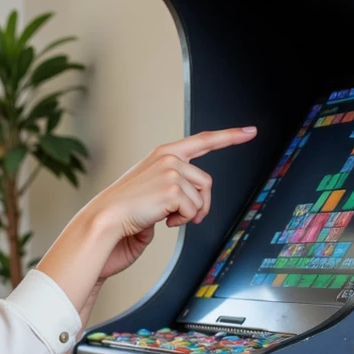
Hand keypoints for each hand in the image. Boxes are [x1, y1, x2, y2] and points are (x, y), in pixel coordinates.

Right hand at [91, 127, 255, 280]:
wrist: (104, 222)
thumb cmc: (123, 213)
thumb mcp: (151, 191)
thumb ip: (173, 187)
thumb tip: (192, 204)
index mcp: (163, 154)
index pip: (202, 140)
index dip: (229, 135)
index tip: (249, 131)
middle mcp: (168, 157)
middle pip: (206, 181)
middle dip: (200, 205)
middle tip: (183, 218)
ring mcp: (171, 170)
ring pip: (201, 198)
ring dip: (188, 215)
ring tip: (165, 218)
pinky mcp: (173, 187)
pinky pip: (193, 210)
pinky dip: (181, 221)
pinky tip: (162, 221)